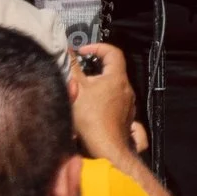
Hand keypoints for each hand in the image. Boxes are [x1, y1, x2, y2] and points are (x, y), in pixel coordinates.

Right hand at [68, 42, 139, 159]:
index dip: (98, 47)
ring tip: (81, 95)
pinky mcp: (125, 118)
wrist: (105, 148)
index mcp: (117, 78)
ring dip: (98, 88)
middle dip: (95, 70)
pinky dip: (103, 103)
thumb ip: (73, 68)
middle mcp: (126, 89)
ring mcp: (127, 105)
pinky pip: (115, 105)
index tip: (84, 50)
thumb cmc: (92, 119)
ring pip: (113, 89)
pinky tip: (92, 111)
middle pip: (112, 72)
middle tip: (79, 75)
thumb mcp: (77, 89)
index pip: (113, 53)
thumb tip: (68, 51)